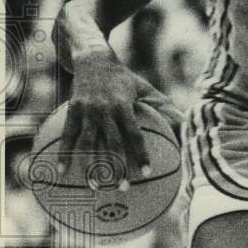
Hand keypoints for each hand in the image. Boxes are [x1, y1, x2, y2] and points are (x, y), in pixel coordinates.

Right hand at [58, 54, 175, 189]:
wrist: (93, 59)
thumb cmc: (125, 79)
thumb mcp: (146, 89)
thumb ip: (164, 106)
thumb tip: (185, 121)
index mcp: (124, 106)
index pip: (135, 135)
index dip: (141, 154)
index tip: (147, 173)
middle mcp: (105, 110)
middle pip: (113, 144)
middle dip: (118, 167)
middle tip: (124, 188)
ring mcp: (87, 112)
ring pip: (89, 144)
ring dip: (91, 167)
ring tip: (95, 187)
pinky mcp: (72, 111)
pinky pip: (68, 136)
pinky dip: (64, 154)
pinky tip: (61, 171)